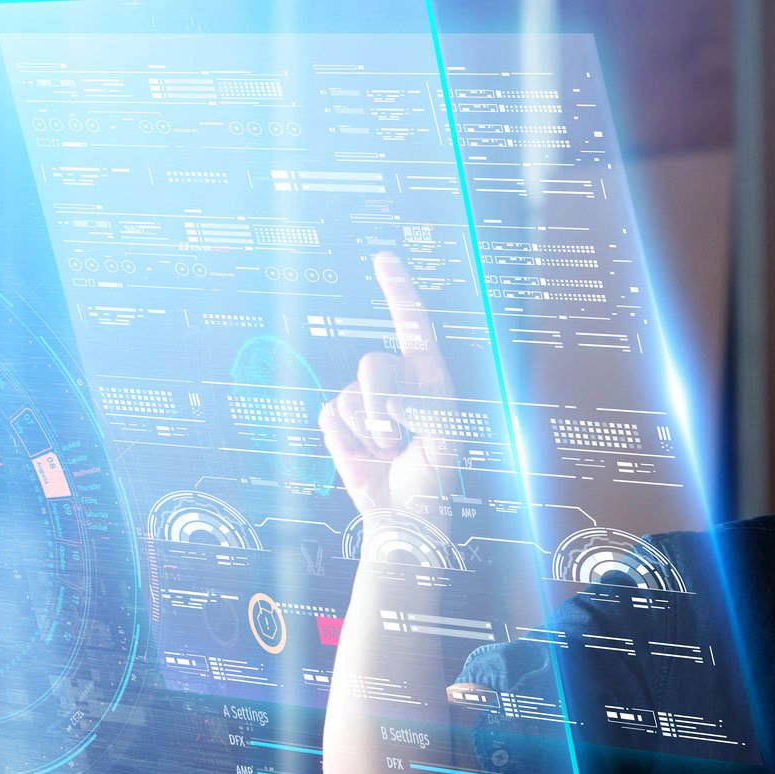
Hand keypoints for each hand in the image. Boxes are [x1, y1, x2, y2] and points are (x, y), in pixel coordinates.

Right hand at [318, 252, 459, 517]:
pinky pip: (330, 415)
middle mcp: (396, 381)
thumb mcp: (444, 446)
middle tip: (397, 440)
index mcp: (429, 377)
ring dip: (368, 433)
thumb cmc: (432, 480)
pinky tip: (363, 456)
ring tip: (387, 453)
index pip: (413, 325)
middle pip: (372, 365)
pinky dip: (345, 441)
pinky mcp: (339, 421)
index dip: (398, 290)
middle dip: (381, 406)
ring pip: (349, 395)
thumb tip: (389, 397)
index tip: (383, 258)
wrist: (401, 515)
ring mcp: (365, 399)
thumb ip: (426, 413)